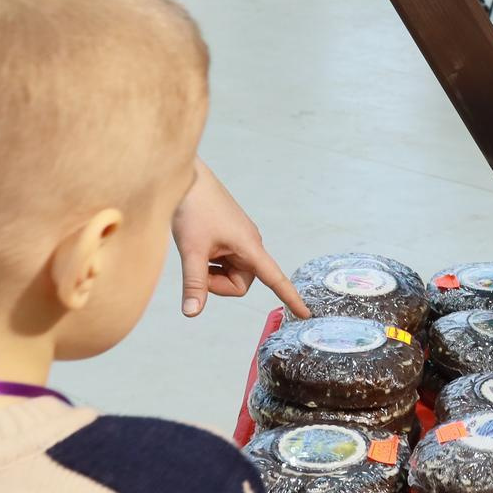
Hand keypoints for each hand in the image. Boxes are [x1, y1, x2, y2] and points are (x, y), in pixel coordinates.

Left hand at [173, 160, 307, 318]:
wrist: (186, 177)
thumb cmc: (193, 208)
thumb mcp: (192, 250)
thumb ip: (194, 283)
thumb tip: (192, 313)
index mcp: (249, 246)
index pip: (275, 279)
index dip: (290, 297)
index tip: (306, 315)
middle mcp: (249, 244)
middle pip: (240, 283)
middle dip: (218, 283)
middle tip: (197, 265)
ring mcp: (238, 240)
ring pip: (230, 274)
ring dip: (212, 272)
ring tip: (196, 250)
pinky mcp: (228, 237)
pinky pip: (224, 261)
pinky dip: (210, 262)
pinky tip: (198, 245)